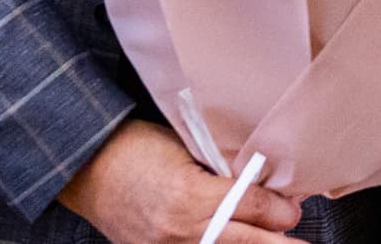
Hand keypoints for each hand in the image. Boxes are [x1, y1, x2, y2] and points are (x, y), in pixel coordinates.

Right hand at [58, 120, 302, 243]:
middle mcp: (181, 229)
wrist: (86, 167)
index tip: (294, 209)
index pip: (250, 207)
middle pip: (244, 242)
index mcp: (191, 195)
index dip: (278, 210)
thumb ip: (220, 168)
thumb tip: (257, 181)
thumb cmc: (135, 147)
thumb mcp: (184, 147)